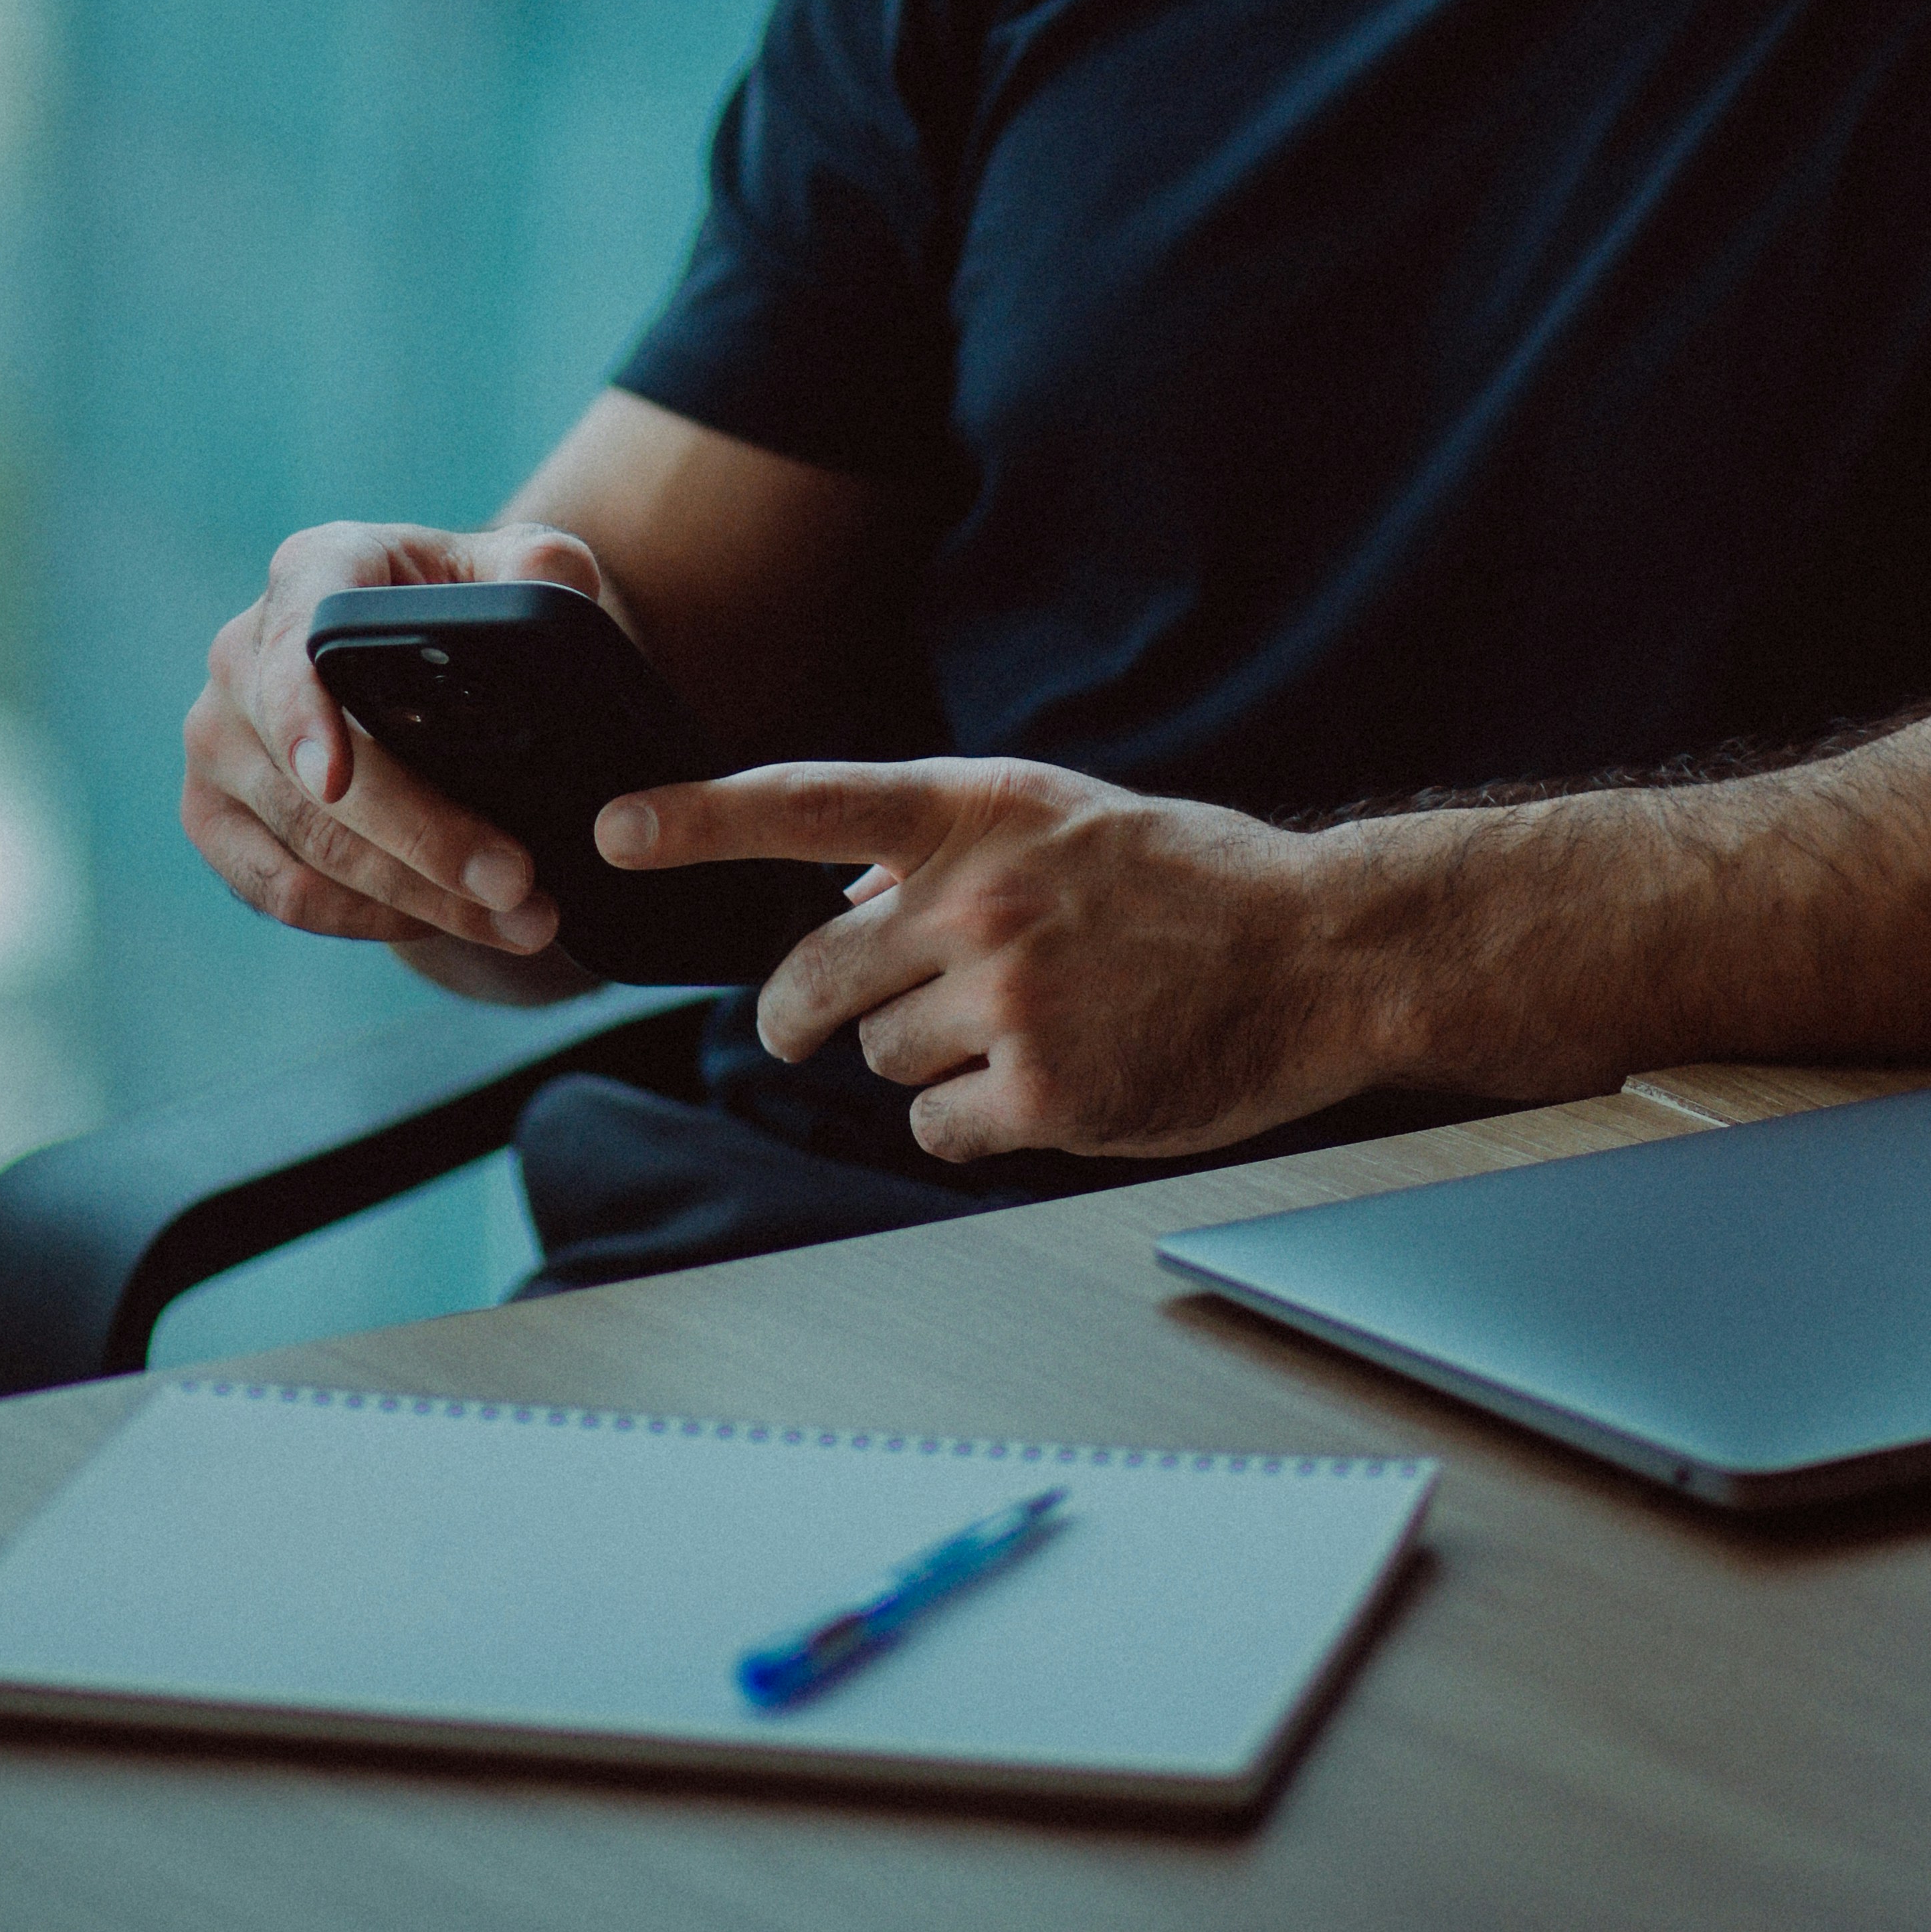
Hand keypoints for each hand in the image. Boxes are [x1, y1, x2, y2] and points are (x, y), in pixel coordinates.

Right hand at [180, 518, 603, 976]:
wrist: (396, 657)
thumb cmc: (454, 604)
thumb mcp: (505, 570)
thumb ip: (536, 569)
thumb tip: (545, 580)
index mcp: (314, 571)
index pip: (297, 640)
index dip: (306, 713)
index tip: (333, 782)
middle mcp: (241, 654)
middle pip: (318, 775)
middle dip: (425, 839)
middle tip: (517, 883)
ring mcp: (217, 742)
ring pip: (310, 846)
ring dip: (418, 898)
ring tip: (519, 920)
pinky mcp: (211, 816)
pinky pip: (279, 890)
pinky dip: (363, 917)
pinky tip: (437, 920)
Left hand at [597, 756, 1381, 1162]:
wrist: (1317, 951)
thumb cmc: (1188, 883)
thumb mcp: (1059, 819)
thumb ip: (947, 843)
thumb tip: (847, 883)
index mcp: (976, 810)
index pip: (804, 803)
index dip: (698, 817)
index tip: (614, 827)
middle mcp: (977, 896)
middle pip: (810, 977)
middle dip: (800, 1015)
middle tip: (814, 1027)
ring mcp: (1006, 996)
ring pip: (878, 1060)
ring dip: (922, 1061)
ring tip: (1019, 1032)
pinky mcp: (1041, 1091)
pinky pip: (936, 1128)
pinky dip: (969, 1123)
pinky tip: (1041, 1087)